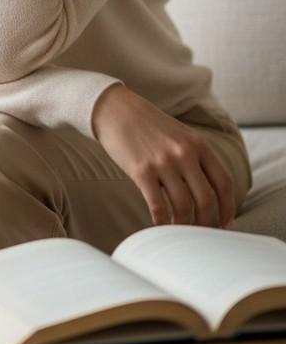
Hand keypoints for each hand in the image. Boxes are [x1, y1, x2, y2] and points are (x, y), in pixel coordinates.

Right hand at [91, 84, 235, 228]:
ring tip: (180, 231)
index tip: (223, 224)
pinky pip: (158, 206)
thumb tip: (210, 194)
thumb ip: (197, 158)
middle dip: (207, 223)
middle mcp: (185, 153)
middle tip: (201, 234)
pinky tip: (159, 226)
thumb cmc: (149, 126)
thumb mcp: (181, 135)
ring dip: (184, 226)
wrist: (116, 109)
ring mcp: (163, 162)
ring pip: (184, 206)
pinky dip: (161, 222)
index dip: (227, 208)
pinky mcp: (142, 171)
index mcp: (199, 144)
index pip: (224, 183)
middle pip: (207, 199)